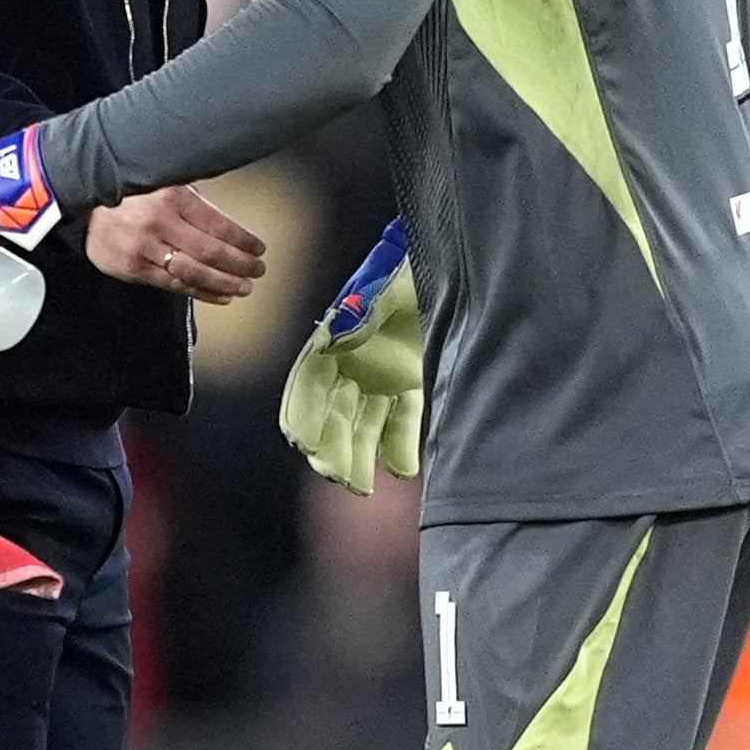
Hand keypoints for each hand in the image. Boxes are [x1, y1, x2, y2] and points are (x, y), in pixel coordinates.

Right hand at [85, 185, 266, 300]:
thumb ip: (194, 200)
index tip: (258, 248)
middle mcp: (159, 223)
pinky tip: (220, 296)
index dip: (243, 240)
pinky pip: (174, 285)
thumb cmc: (131, 192)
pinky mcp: (134, 269)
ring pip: (194, 273)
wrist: (83, 204)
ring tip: (244, 287)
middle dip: (241, 264)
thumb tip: (229, 224)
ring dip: (225, 283)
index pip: (218, 224)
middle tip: (258, 270)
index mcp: (172, 196)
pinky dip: (201, 293)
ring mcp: (145, 248)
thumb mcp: (164, 181)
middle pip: (211, 252)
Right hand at [279, 219, 422, 493]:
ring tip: (362, 486)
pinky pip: (401, 419)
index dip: (304, 414)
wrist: (446, 262)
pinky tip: (402, 470)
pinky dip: (399, 444)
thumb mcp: (382, 288)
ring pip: (363, 425)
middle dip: (331, 446)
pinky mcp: (409, 382)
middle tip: (335, 475)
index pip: (308, 385)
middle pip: (333, 414)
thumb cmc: (405, 271)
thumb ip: (362, 314)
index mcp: (332, 340)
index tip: (303, 443)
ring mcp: (379, 376)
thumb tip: (340, 336)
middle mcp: (350, 364)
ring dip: (359, 456)